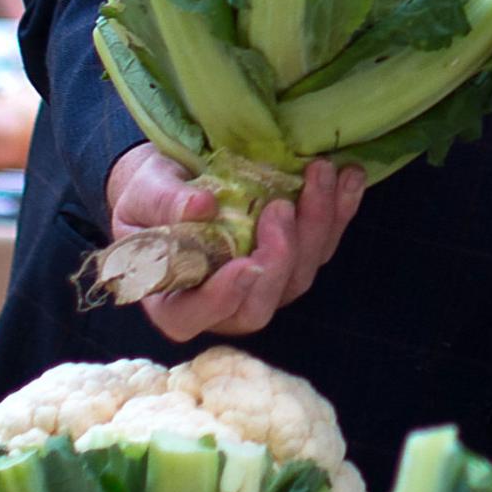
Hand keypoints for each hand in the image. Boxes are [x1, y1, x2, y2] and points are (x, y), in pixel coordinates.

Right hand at [105, 146, 363, 342]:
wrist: (176, 178)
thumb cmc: (149, 197)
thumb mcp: (142, 194)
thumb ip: (164, 203)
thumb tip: (201, 206)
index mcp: (173, 300)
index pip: (192, 318)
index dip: (220, 300)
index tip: (243, 266)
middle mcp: (224, 304)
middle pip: (259, 305)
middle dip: (279, 259)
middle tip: (279, 208)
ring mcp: (264, 284)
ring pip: (300, 276)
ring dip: (317, 226)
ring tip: (319, 173)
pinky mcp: (294, 258)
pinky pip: (324, 246)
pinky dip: (340, 212)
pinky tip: (350, 178)